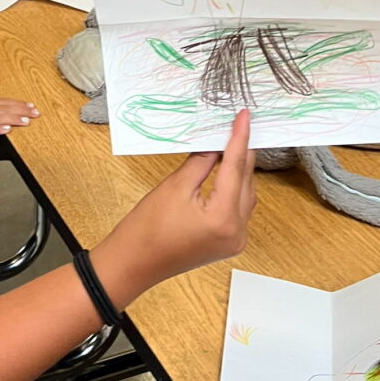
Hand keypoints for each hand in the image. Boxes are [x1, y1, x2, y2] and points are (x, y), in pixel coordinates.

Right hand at [95, 110, 255, 295]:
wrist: (133, 264)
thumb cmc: (146, 228)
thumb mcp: (174, 187)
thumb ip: (200, 163)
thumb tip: (215, 143)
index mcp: (223, 218)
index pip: (236, 168)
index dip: (240, 138)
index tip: (244, 116)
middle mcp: (237, 231)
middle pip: (246, 182)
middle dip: (242, 153)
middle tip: (237, 125)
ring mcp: (235, 240)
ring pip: (246, 196)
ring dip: (240, 171)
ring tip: (231, 144)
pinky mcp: (228, 243)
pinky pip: (239, 210)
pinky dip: (235, 189)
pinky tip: (227, 172)